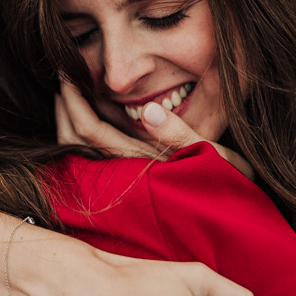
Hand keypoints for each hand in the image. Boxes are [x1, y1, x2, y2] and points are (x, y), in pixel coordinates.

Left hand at [56, 81, 253, 179]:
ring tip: (70, 89)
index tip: (66, 72)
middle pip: (72, 141)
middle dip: (63, 107)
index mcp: (140, 163)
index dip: (72, 102)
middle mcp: (124, 173)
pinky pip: (91, 153)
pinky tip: (89, 110)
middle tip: (62, 75)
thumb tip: (150, 109)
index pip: (89, 131)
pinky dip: (82, 129)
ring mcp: (123, 178)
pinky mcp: (128, 178)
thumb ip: (182, 135)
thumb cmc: (230, 188)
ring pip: (77, 149)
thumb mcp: (217, 158)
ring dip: (69, 118)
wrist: (233, 223)